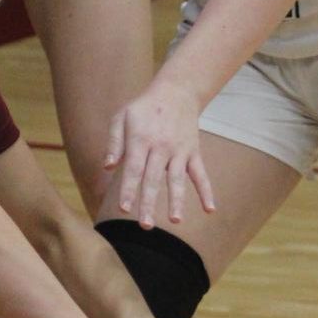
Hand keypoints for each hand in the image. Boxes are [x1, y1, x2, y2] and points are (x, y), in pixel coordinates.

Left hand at [104, 77, 215, 228]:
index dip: (129, 189)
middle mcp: (161, 147)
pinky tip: (210, 209)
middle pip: (154, 179)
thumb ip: (114, 142)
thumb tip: (107, 166)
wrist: (177, 91)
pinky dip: (206, 191)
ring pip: (177, 179)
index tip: (124, 209)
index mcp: (141, 139)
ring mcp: (179, 151)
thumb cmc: (144, 108)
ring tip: (175, 221)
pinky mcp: (193, 153)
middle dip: (149, 203)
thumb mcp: (122, 117)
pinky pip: (201, 174)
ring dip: (176, 201)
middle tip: (145, 226)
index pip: (134, 169)